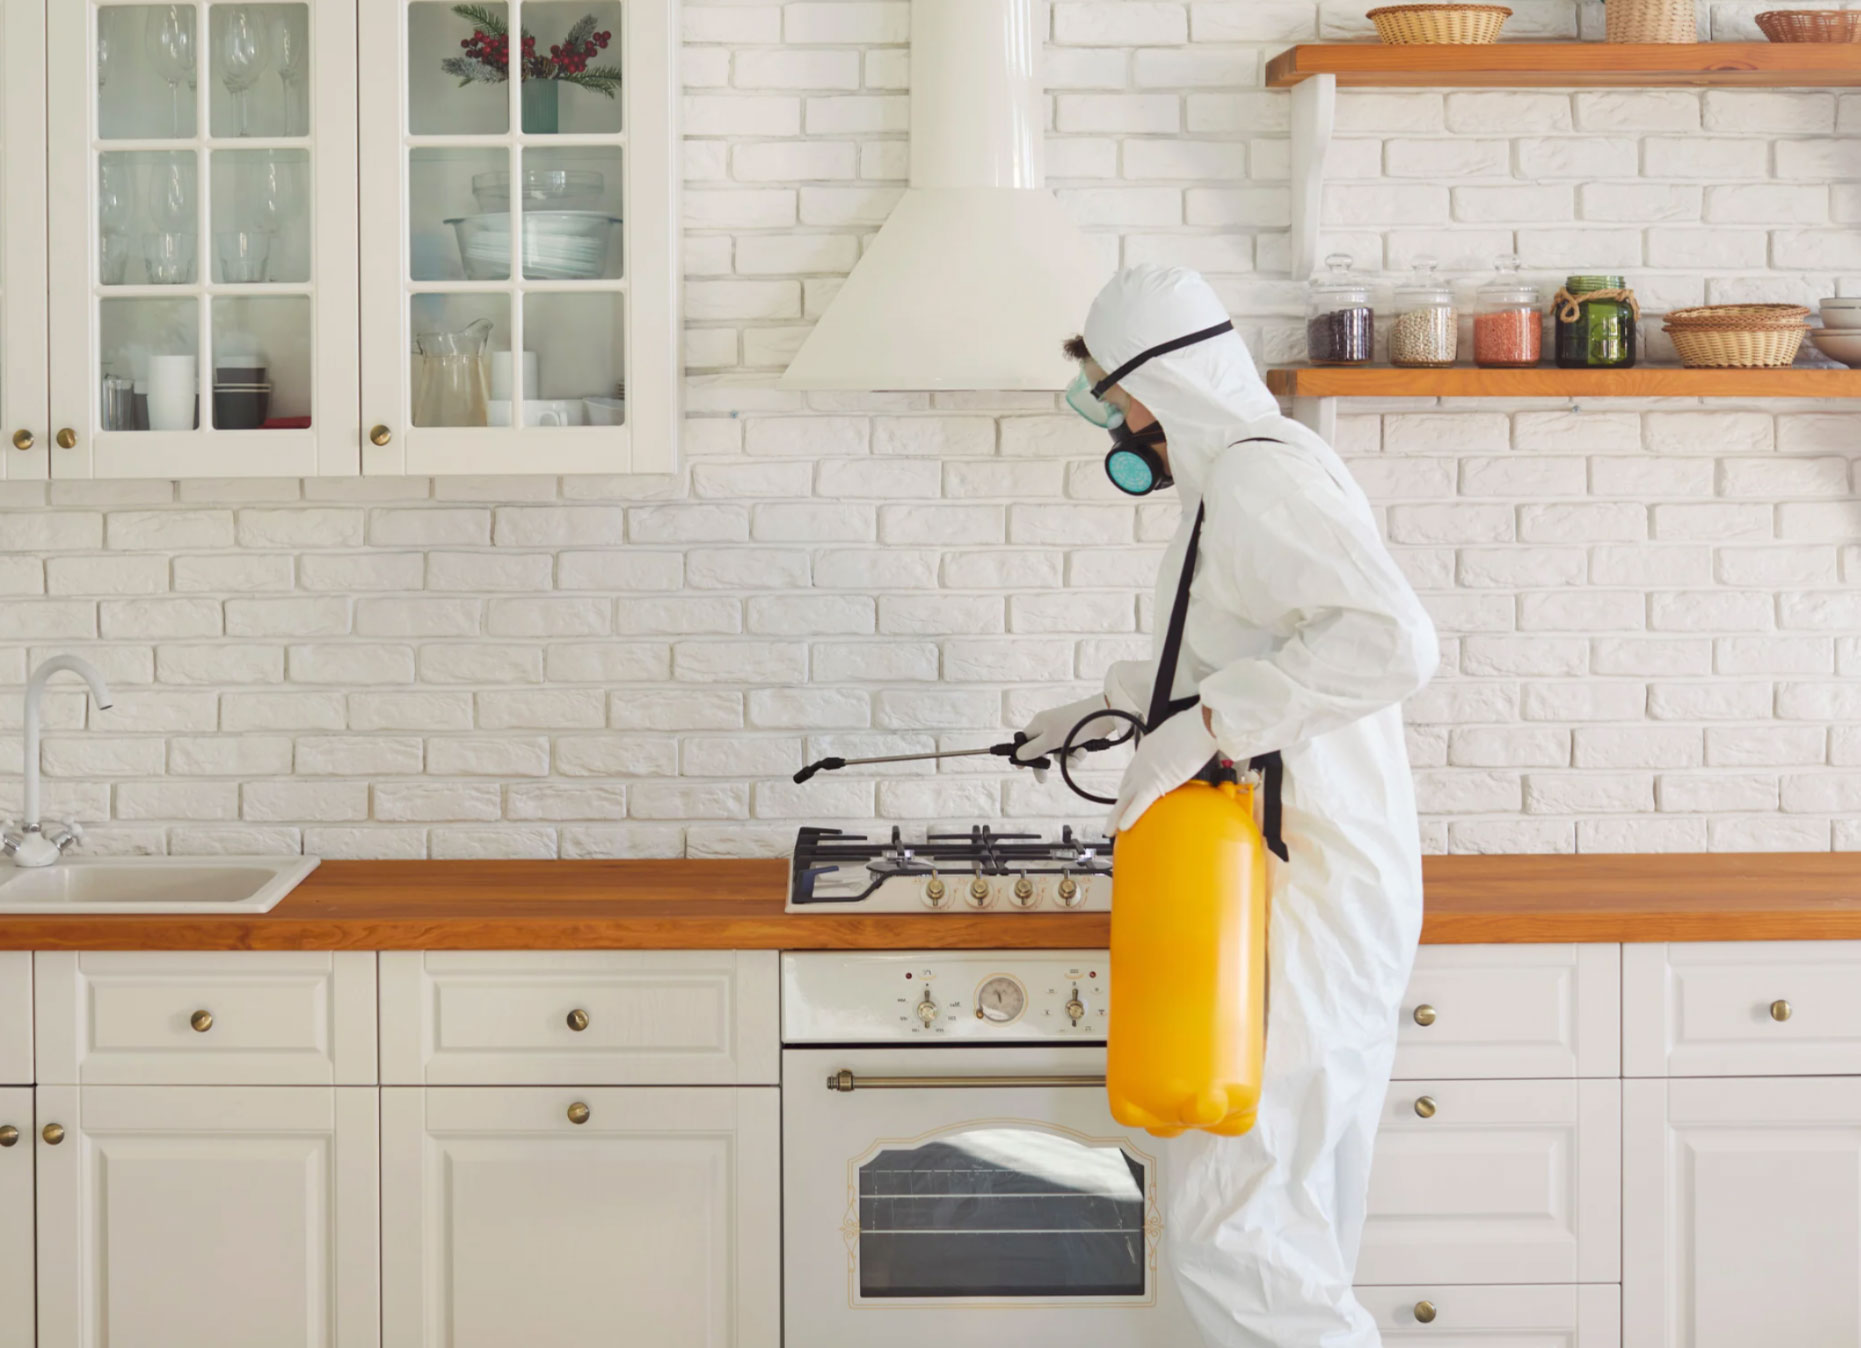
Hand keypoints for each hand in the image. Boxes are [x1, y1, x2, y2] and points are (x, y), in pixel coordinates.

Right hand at [1013, 694, 1121, 767]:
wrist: (1103, 715)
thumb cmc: (1074, 725)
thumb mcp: (1051, 739)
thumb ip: (1034, 749)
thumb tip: (1019, 756)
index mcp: (1038, 724)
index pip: (1023, 740)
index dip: (1022, 754)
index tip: (1021, 768)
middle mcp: (1048, 728)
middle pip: (1040, 751)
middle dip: (1046, 764)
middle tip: (1043, 780)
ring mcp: (1062, 733)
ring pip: (1057, 754)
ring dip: (1067, 760)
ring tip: (1077, 755)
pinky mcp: (1075, 738)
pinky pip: (1070, 752)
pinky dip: (1076, 755)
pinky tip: (1084, 750)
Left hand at [1106, 710, 1219, 834]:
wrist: (1199, 726)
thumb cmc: (1195, 727)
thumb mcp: (1180, 737)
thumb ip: (1178, 749)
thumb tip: (1188, 755)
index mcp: (1147, 748)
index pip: (1133, 771)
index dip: (1128, 786)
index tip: (1127, 795)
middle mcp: (1141, 760)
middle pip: (1125, 786)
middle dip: (1120, 802)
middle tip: (1115, 816)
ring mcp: (1146, 771)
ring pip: (1125, 798)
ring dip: (1116, 815)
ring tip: (1110, 829)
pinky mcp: (1156, 781)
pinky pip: (1139, 803)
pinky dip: (1130, 816)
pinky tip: (1122, 827)